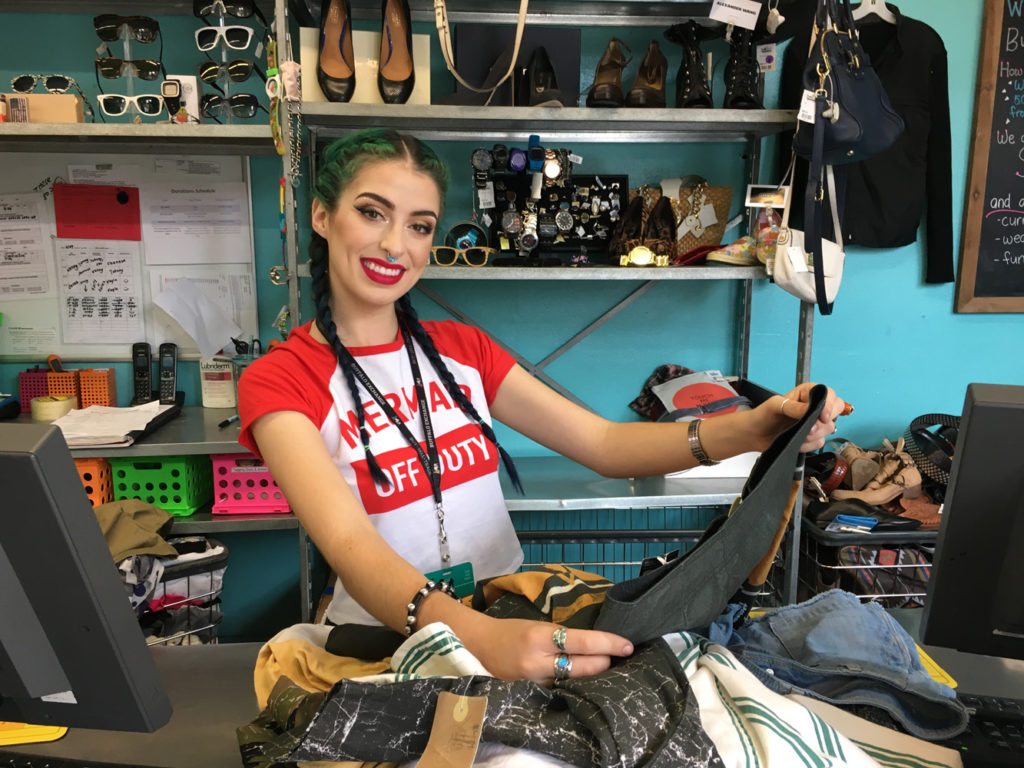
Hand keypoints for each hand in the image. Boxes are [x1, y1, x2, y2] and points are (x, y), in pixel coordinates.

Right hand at [465, 616, 632, 683]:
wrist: (478, 646)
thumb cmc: (510, 631)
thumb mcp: (537, 626)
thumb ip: (562, 636)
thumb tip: (595, 643)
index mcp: (540, 638)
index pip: (583, 642)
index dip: (609, 644)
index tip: (629, 645)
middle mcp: (538, 662)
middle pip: (584, 667)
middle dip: (606, 662)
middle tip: (619, 656)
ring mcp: (535, 682)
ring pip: (575, 682)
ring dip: (593, 675)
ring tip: (606, 667)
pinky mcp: (533, 693)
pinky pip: (561, 690)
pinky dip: (575, 684)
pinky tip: (585, 681)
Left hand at [753, 382, 845, 452]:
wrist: (756, 434)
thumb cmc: (763, 415)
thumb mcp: (775, 405)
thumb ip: (793, 406)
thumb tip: (808, 409)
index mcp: (806, 393)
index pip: (828, 394)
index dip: (829, 405)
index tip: (822, 416)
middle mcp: (813, 406)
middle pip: (836, 410)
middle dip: (823, 421)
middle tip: (809, 428)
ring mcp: (814, 422)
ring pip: (829, 428)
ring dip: (814, 435)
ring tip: (797, 433)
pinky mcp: (812, 437)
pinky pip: (820, 442)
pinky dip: (808, 445)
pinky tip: (797, 442)